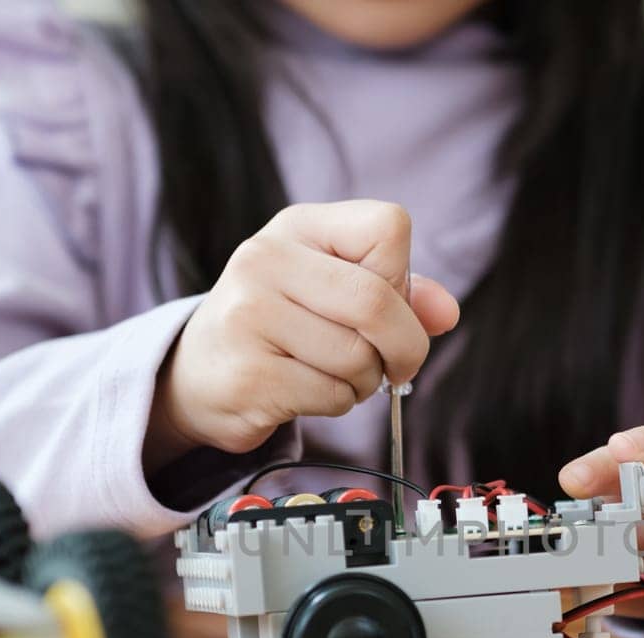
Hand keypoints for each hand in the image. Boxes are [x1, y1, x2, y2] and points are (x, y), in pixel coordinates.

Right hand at [146, 200, 460, 467]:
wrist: (197, 376)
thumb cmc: (280, 327)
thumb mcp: (333, 290)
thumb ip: (398, 293)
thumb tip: (446, 312)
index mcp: (298, 226)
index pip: (389, 228)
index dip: (403, 277)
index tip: (390, 307)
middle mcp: (265, 259)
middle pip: (377, 301)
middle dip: (405, 347)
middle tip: (398, 367)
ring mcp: (249, 315)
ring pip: (357, 357)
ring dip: (365, 382)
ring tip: (334, 375)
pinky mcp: (248, 374)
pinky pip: (332, 396)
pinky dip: (337, 404)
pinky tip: (307, 392)